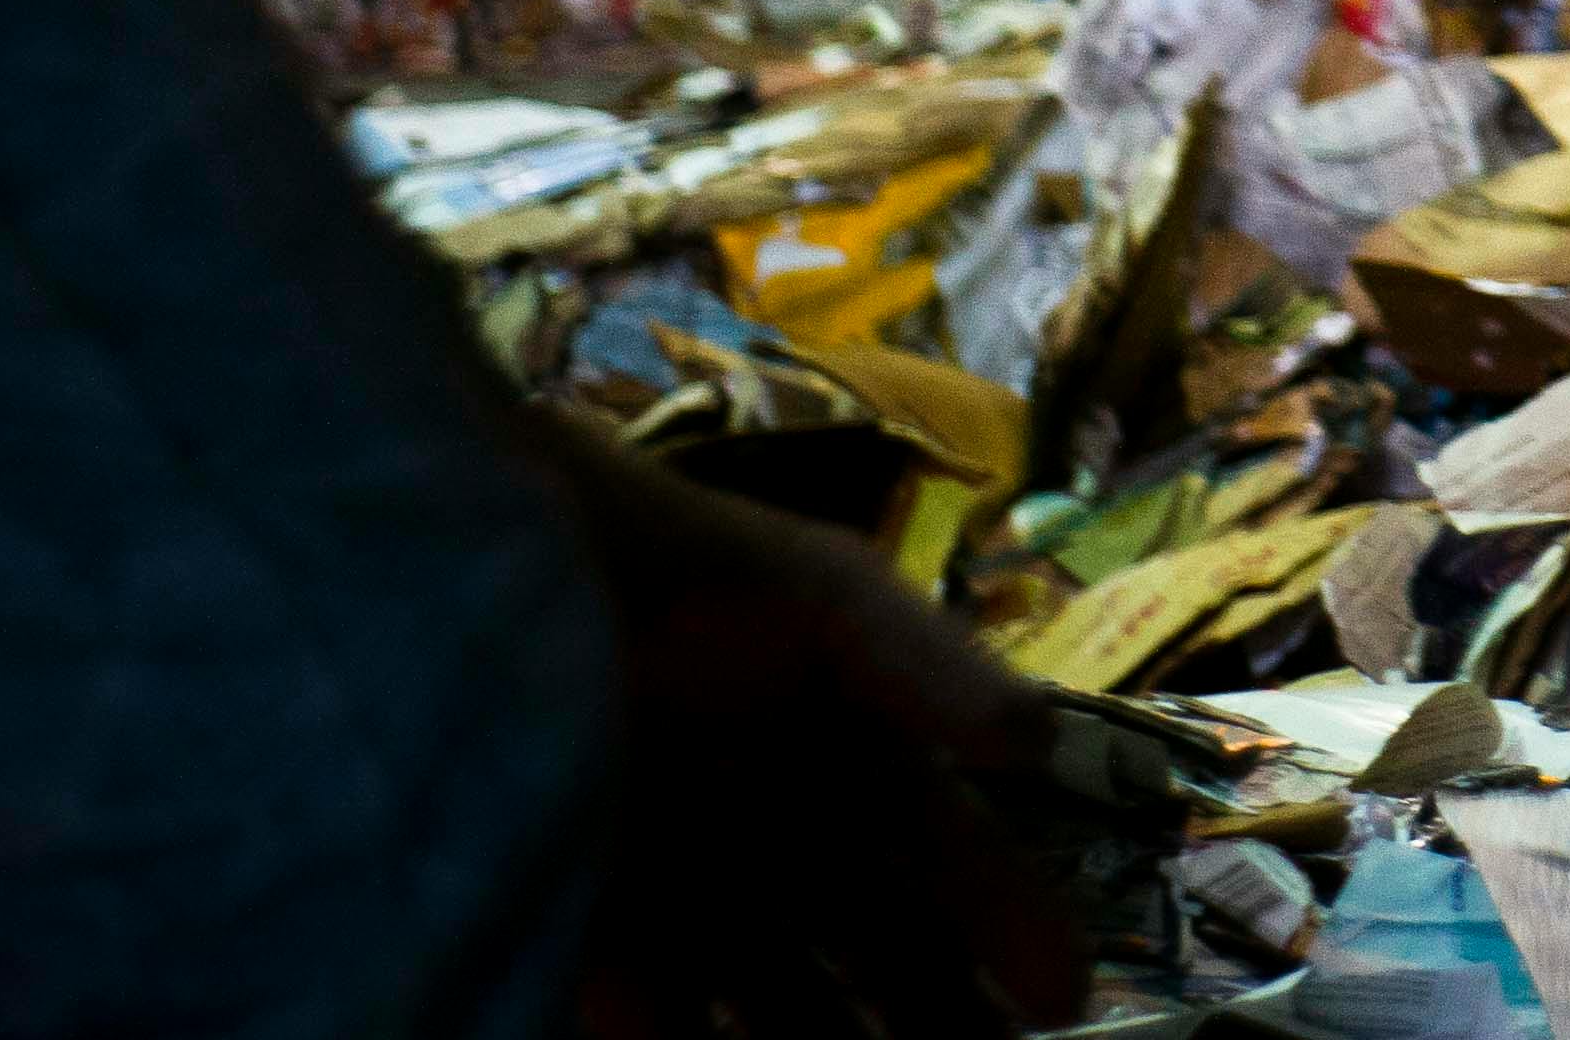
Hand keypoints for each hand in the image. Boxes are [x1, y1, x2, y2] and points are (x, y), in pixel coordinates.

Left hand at [530, 415, 1085, 1039]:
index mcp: (861, 765)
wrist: (504, 573)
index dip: (1013, 929)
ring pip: (788, 1009)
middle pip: (886, 962)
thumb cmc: (685, 573)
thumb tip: (1038, 741)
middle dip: (936, 1020)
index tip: (1065, 998)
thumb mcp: (828, 601)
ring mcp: (699, 901)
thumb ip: (932, 669)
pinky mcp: (603, 936)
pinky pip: (666, 1024)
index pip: (958, 865)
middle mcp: (793, 847)